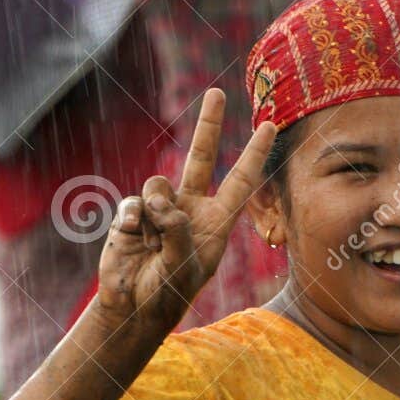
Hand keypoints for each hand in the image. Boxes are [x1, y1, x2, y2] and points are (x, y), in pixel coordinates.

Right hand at [95, 88, 274, 330]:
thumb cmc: (166, 293)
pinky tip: (133, 241)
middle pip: (202, 157)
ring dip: (153, 214)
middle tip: (217, 92)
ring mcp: (161, 208)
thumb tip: (160, 202)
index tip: (269, 126)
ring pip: (157, 185)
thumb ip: (176, 231)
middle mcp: (191, 208)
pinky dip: (133, 222)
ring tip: (152, 245)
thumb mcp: (182, 267)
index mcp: (216, 222)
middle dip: (208, 125)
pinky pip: (134, 203)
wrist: (131, 306)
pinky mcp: (134, 212)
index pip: (241, 181)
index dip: (255, 153)